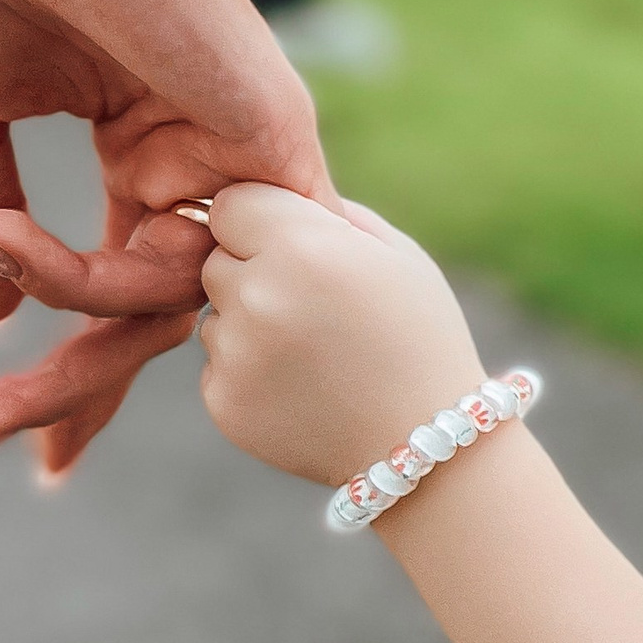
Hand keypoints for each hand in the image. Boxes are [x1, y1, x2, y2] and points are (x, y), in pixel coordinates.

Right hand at [0, 0, 335, 474]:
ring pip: (180, 298)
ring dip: (77, 338)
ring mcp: (244, 153)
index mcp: (149, 152)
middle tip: (7, 458)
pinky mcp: (271, 134)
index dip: (78, 363)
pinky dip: (137, 290)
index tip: (25, 444)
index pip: (128, 285)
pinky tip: (73, 309)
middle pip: (161, 313)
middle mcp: (206, 164)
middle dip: (79, 391)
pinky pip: (218, 254)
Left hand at [197, 184, 484, 491]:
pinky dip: (250, 375)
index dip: (261, 222)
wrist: (427, 445)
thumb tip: (270, 197)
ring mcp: (235, 354)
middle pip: (215, 258)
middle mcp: (258, 296)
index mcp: (302, 246)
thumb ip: (328, 214)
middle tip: (313, 307)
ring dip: (249, 325)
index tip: (292, 246)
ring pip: (215, 315)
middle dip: (253, 272)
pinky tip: (305, 389)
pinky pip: (217, 366)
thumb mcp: (397, 255)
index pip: (231, 204)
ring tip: (316, 355)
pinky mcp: (223, 403)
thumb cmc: (422, 338)